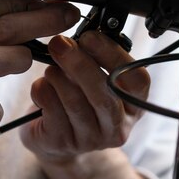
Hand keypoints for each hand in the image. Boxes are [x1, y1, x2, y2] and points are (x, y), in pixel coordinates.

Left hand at [19, 30, 150, 163]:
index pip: (137, 80)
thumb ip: (96, 59)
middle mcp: (118, 126)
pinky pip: (52, 110)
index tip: (89, 37)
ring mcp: (91, 139)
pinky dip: (42, 90)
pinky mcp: (63, 143)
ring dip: (58, 77)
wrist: (54, 138)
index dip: (114, 55)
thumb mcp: (95, 78)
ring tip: (50, 67)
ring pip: (75, 102)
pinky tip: (41, 85)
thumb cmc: (78, 98)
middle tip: (59, 43)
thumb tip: (84, 34)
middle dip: (80, 64)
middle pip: (104, 94)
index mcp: (134, 104)